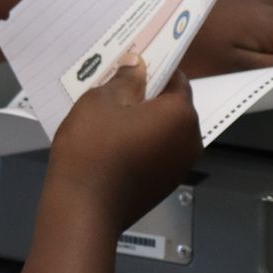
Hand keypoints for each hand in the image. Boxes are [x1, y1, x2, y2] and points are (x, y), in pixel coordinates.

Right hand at [47, 59, 202, 231]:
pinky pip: (157, 152)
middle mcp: (190, 141)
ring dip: (143, 119)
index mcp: (181, 115)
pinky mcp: (164, 185)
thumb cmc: (92, 150)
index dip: (155, 67)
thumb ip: (126, 79)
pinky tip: (113, 140)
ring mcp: (179, 167)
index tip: (134, 62)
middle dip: (148, 94)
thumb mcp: (102, 101)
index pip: (177, 78)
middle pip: (173, 106)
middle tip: (116, 86)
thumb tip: (137, 66)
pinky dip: (141, 142)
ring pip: (164, 130)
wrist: (83, 210)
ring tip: (110, 113)